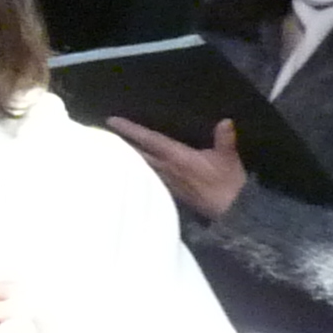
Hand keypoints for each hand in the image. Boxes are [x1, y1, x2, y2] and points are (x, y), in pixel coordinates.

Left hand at [108, 116, 247, 220]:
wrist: (230, 211)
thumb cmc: (228, 182)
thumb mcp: (228, 158)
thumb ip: (225, 139)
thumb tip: (225, 121)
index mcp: (177, 157)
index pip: (149, 140)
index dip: (131, 130)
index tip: (112, 121)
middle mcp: (166, 168)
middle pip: (137, 153)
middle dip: (120, 142)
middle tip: (101, 131)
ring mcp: (166, 181)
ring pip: (140, 166)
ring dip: (126, 156)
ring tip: (109, 146)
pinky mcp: (170, 191)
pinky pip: (148, 177)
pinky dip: (138, 169)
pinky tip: (130, 168)